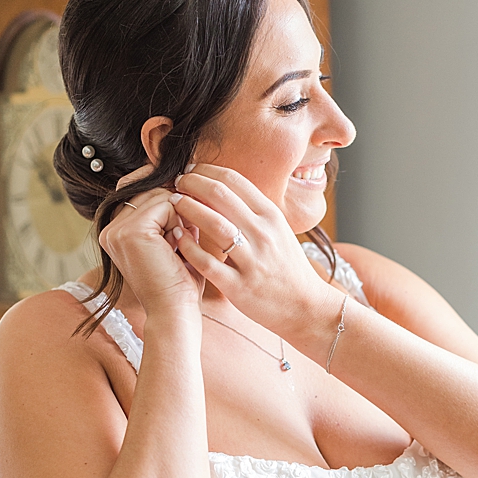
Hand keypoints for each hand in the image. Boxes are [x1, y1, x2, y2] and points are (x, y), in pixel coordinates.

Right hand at [96, 165, 201, 315]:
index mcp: (115, 230)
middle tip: (184, 236)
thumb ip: (173, 213)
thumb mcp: (175, 240)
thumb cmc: (180, 282)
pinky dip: (181, 220)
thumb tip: (185, 178)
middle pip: (149, 188)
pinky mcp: (131, 232)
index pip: (139, 190)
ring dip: (181, 215)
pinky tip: (179, 244)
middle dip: (176, 205)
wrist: (175, 312)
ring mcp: (117, 229)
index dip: (168, 197)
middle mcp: (110, 228)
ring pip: (160, 193)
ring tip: (181, 243)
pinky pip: (166, 203)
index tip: (184, 220)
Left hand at [168, 162, 336, 331]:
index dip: (206, 171)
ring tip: (172, 204)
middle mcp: (263, 234)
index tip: (190, 171)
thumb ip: (253, 211)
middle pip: (220, 195)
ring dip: (187, 208)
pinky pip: (206, 262)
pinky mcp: (239, 286)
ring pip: (213, 224)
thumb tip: (221, 187)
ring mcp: (252, 260)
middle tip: (175, 182)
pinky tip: (176, 237)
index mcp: (272, 217)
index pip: (234, 180)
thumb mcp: (279, 231)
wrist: (305, 306)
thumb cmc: (287, 267)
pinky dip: (188, 246)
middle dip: (191, 183)